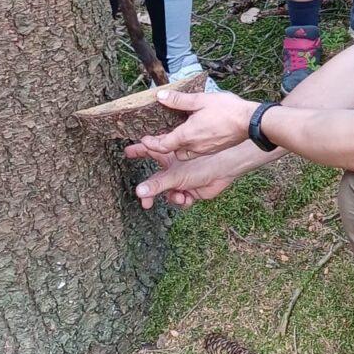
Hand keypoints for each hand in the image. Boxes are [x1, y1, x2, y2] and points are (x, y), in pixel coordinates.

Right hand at [124, 144, 249, 210]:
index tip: (126, 151)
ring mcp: (182, 179)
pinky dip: (183, 201)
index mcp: (169, 157)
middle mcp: (173, 167)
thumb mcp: (176, 175)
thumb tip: (139, 192)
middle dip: (150, 191)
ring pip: (167, 193)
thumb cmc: (204, 163)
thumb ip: (157, 184)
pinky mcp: (191, 190)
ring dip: (171, 197)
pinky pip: (180, 199)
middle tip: (145, 203)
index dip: (138, 151)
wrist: (227, 170)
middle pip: (155, 179)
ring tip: (178, 197)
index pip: (148, 151)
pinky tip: (188, 199)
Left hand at [136, 88, 255, 157]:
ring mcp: (205, 150)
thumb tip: (160, 96)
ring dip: (178, 147)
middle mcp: (194, 146)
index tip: (144, 139)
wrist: (251, 122)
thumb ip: (179, 100)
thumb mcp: (201, 100)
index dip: (151, 143)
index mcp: (187, 135)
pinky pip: (197, 152)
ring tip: (178, 136)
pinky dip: (191, 147)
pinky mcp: (215, 149)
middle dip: (164, 146)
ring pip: (185, 154)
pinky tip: (196, 135)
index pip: (163, 145)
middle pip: (173, 152)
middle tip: (159, 136)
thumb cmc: (227, 110)